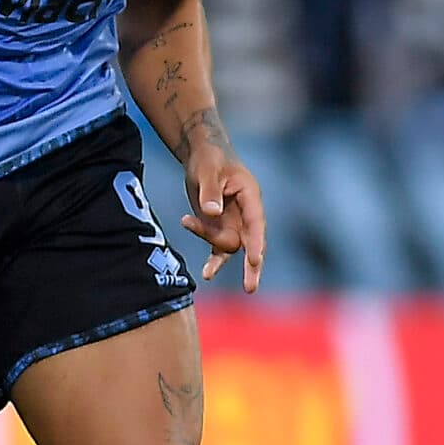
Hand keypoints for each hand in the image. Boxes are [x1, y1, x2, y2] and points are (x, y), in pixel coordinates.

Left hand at [182, 147, 266, 293]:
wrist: (202, 156)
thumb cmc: (209, 159)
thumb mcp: (207, 170)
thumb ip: (210, 191)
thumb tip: (211, 213)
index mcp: (250, 196)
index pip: (257, 222)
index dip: (257, 242)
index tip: (255, 260)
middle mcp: (247, 214)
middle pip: (252, 244)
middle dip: (252, 267)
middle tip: (250, 288)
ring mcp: (234, 223)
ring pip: (228, 246)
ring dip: (208, 239)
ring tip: (187, 220)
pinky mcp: (220, 228)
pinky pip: (218, 250)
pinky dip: (213, 261)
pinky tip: (206, 274)